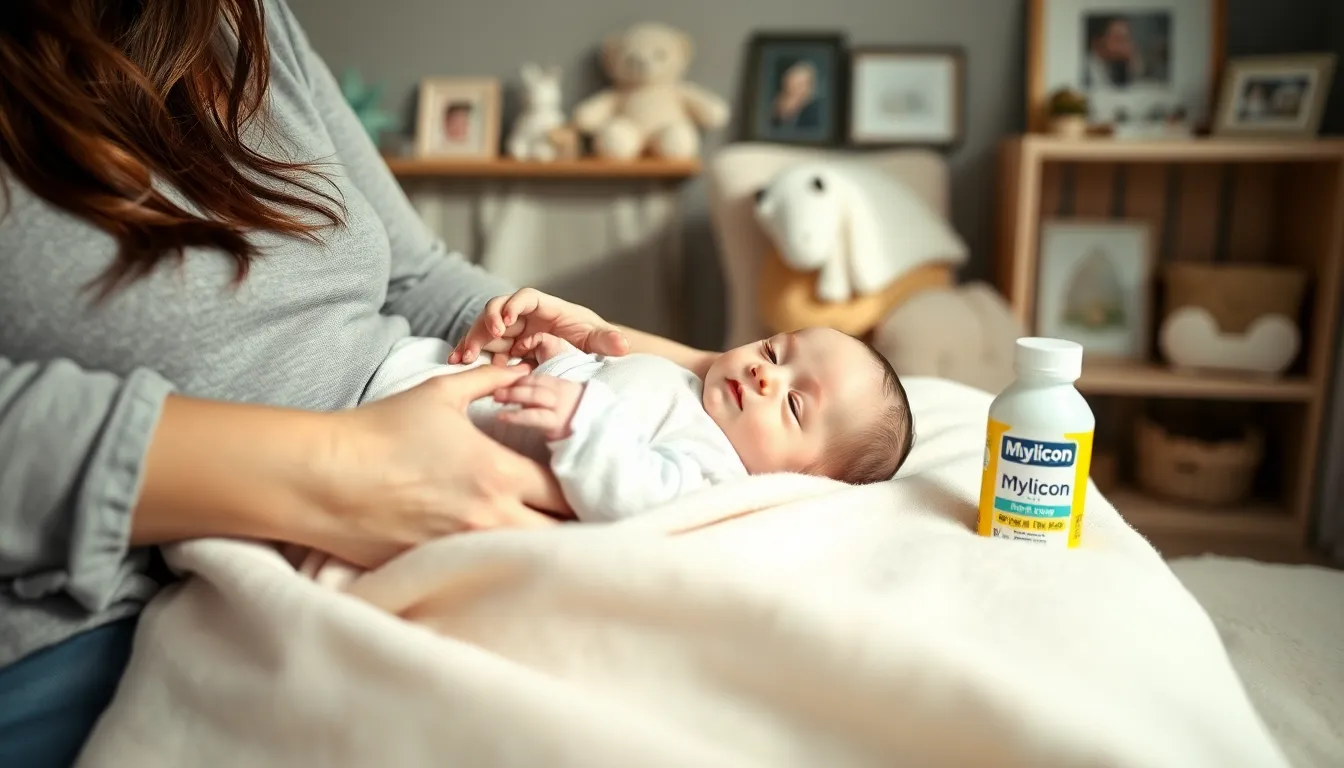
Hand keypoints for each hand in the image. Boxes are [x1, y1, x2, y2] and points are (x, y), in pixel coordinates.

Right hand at [322, 364, 572, 567]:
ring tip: (542, 538)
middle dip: (573, 527)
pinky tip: (500, 559)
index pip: (567, 492)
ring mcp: (465, 550)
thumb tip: (519, 369)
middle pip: (560, 536)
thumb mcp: (440, 394)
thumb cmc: (380, 432)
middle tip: (572, 517)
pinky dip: (500, 568)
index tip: (581, 485)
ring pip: (529, 560)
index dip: (581, 489)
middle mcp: (491, 518)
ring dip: (541, 549)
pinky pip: (486, 575)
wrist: (321, 478)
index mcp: (499, 474)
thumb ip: (490, 380)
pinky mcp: (439, 570)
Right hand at [450, 288, 629, 365]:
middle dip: (487, 322)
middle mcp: (526, 316)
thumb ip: (608, 342)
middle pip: (499, 310)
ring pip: (487, 329)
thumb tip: (622, 345)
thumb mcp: (600, 341)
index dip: (513, 305)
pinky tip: (458, 362)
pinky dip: (472, 352)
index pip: (526, 298)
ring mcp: (513, 331)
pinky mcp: (506, 347)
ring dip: (473, 340)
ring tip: (462, 358)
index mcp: (547, 308)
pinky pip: (485, 347)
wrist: (585, 353)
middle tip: (480, 341)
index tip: (507, 319)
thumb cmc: (591, 340)